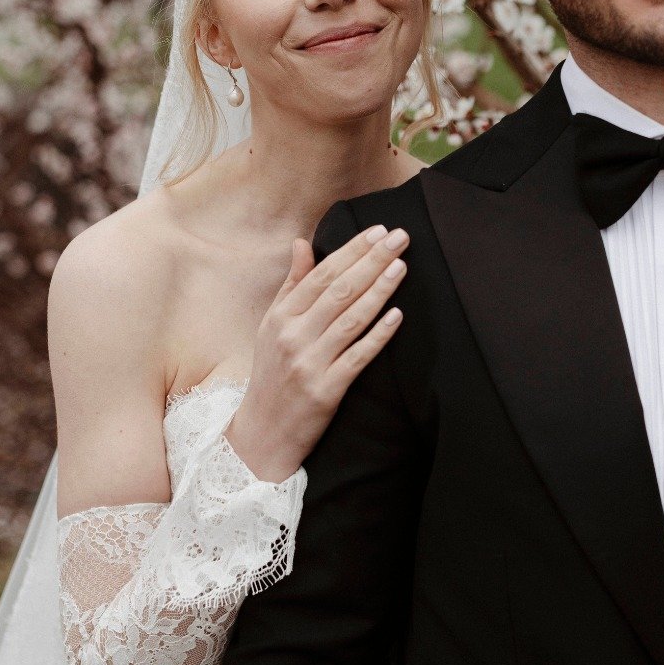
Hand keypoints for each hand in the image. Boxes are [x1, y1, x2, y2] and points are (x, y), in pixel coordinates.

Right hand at [226, 225, 407, 479]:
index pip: (322, 275)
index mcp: (281, 316)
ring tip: (401, 266)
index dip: (352, 250)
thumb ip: (291, 285)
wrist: (262, 433)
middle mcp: (293, 336)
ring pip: (351, 319)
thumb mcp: (272, 326)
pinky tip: (397, 315)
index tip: (378, 232)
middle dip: (372, 260)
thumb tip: (302, 242)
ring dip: (379, 290)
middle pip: (339, 291)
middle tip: (400, 238)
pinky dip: (378, 335)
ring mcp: (309, 363)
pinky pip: (358, 357)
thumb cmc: (272, 373)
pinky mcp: (326, 390)